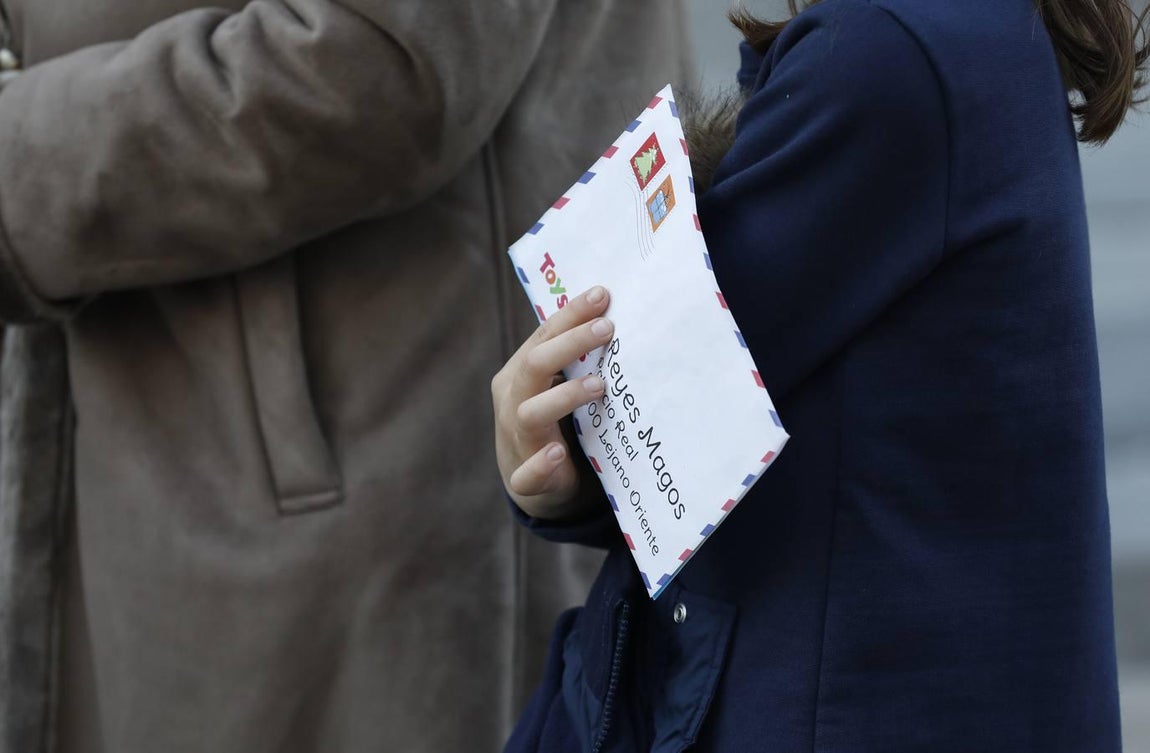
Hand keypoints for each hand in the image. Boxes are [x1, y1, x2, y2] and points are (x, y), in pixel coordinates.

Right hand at [492, 286, 613, 520]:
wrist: (530, 482)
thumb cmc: (550, 420)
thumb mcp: (554, 385)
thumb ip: (573, 359)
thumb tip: (611, 317)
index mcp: (519, 373)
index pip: (543, 335)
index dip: (571, 314)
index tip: (603, 295)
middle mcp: (513, 400)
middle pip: (535, 365)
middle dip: (571, 343)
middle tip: (608, 328)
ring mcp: (516, 438)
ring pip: (531, 412)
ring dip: (564, 397)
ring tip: (598, 385)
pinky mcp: (525, 477)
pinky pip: (527, 472)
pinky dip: (541, 463)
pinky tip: (558, 454)